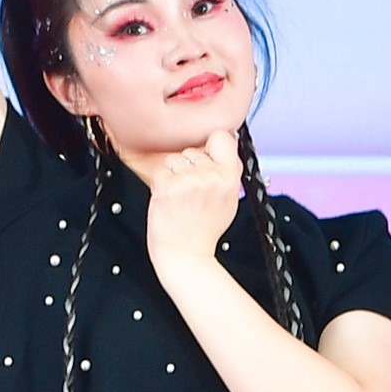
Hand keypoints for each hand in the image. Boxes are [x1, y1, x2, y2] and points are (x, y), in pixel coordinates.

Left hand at [140, 137, 242, 270]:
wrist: (185, 255)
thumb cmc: (205, 230)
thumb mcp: (229, 199)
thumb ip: (229, 169)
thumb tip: (229, 137)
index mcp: (230, 176)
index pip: (221, 136)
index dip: (212, 145)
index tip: (208, 156)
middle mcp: (210, 175)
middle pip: (193, 150)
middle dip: (190, 167)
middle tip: (192, 193)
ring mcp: (188, 180)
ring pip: (175, 159)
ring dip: (174, 175)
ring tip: (180, 198)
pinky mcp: (167, 186)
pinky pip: (160, 171)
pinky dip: (161, 185)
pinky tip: (169, 201)